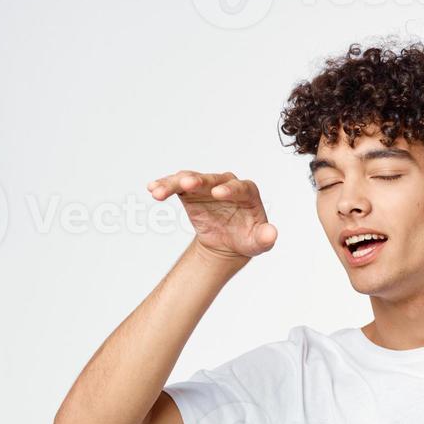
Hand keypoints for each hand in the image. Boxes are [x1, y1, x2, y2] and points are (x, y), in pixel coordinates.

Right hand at [148, 170, 277, 262]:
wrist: (229, 244)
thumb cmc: (247, 239)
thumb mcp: (259, 243)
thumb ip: (265, 238)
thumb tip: (271, 234)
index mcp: (247, 193)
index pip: (240, 187)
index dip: (230, 189)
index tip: (218, 194)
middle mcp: (226, 185)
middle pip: (212, 179)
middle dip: (199, 180)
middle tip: (187, 183)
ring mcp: (206, 187)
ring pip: (190, 179)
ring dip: (174, 182)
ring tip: (159, 191)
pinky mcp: (190, 192)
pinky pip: (176, 186)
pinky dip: (164, 186)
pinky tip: (153, 189)